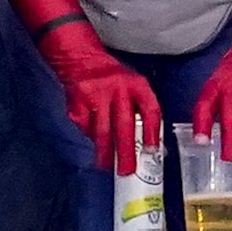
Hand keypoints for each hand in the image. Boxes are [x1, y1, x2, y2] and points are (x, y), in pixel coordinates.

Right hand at [47, 30, 161, 175]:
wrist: (82, 59)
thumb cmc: (113, 79)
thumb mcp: (133, 86)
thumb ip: (141, 110)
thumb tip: (151, 146)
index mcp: (137, 84)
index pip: (150, 109)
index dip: (153, 131)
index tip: (152, 150)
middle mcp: (119, 88)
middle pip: (124, 125)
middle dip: (126, 152)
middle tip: (127, 171)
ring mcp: (97, 94)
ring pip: (102, 130)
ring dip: (105, 152)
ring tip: (106, 166)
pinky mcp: (78, 100)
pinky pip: (85, 126)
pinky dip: (88, 135)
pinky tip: (91, 137)